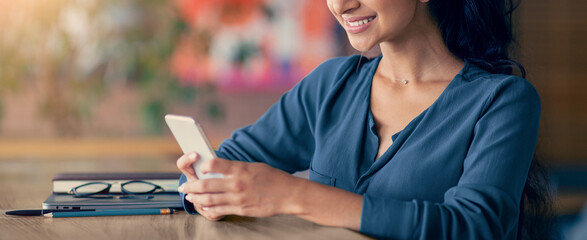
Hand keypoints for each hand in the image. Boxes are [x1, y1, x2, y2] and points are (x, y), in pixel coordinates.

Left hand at [178, 157, 303, 217]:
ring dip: (197, 199)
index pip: (214, 164)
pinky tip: (204, 207)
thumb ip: (236, 169)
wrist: (288, 195)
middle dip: (192, 187)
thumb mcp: (254, 167)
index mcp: (240, 169)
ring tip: (190, 197)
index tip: (198, 168)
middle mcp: (236, 184)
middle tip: (184, 187)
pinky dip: (209, 209)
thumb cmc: (272, 178)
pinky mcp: (241, 209)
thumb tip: (219, 170)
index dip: (202, 166)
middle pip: (206, 185)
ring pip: (210, 200)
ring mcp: (238, 198)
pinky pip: (220, 210)